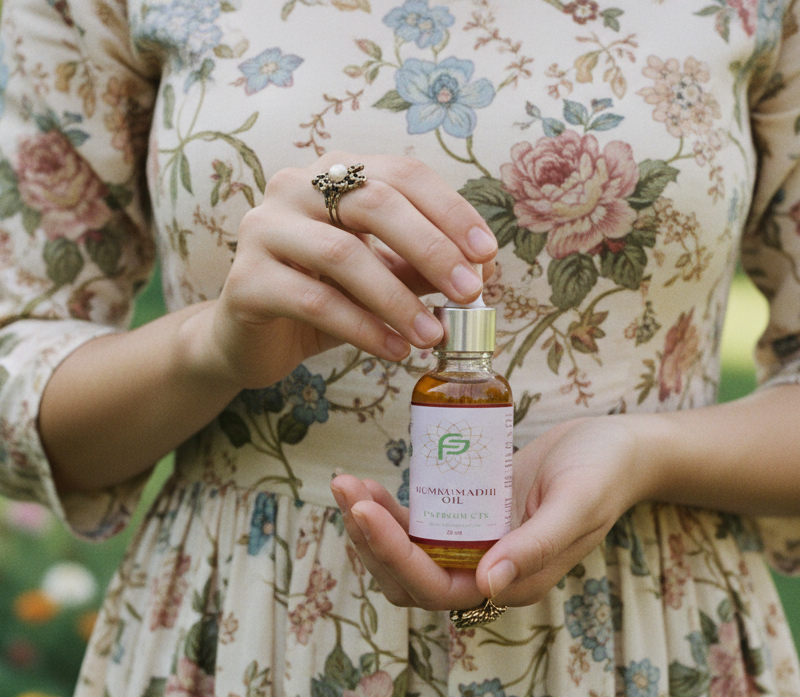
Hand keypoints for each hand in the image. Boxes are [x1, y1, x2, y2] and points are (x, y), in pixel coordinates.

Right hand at [191, 151, 497, 389]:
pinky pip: (315, 302)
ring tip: (434, 336)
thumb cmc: (322, 298)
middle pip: (375, 202)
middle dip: (432, 249)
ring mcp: (263, 230)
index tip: (487, 255)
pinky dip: (364, 329)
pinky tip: (395, 351)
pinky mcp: (246, 281)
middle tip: (469, 293)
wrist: (252, 339)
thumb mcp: (382, 280)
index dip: (450, 211)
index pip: (402, 175)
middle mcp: (293, 188)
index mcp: (333, 175)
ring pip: (344, 255)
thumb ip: (420, 267)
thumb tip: (480, 270)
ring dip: (399, 300)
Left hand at [330, 416, 653, 610]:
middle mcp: (488, 572)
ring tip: (346, 484)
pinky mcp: (469, 518)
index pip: (438, 587)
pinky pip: (420, 525)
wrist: (615, 447)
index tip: (365, 511)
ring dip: (371, 527)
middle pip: (410, 577)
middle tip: (345, 490)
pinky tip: (370, 485)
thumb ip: (537, 545)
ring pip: (406, 554)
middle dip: (371, 541)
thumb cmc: (604, 472)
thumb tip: (490, 584)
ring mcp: (476, 546)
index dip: (395, 555)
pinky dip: (390, 511)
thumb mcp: (577, 503)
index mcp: (513, 582)